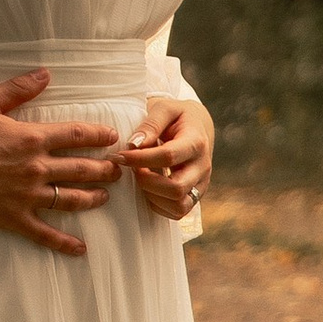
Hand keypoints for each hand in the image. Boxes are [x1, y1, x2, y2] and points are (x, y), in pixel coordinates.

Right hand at [0, 70, 121, 257]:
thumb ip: (19, 88)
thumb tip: (45, 74)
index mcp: (32, 138)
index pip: (77, 136)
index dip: (99, 136)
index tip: (112, 138)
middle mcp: (36, 168)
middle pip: (82, 169)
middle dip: (105, 169)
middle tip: (118, 170)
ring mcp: (26, 195)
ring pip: (71, 199)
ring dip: (93, 198)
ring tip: (105, 197)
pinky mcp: (13, 217)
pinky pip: (44, 233)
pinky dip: (64, 242)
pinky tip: (80, 248)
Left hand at [120, 95, 213, 219]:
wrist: (197, 127)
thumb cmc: (177, 117)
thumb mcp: (165, 109)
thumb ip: (150, 124)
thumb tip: (134, 144)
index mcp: (196, 142)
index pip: (168, 156)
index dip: (140, 159)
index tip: (120, 156)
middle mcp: (202, 167)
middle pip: (176, 188)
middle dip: (147, 181)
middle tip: (132, 169)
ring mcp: (201, 184)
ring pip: (178, 205)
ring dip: (152, 195)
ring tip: (141, 177)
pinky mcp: (195, 196)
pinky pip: (177, 212)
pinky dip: (158, 204)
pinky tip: (148, 187)